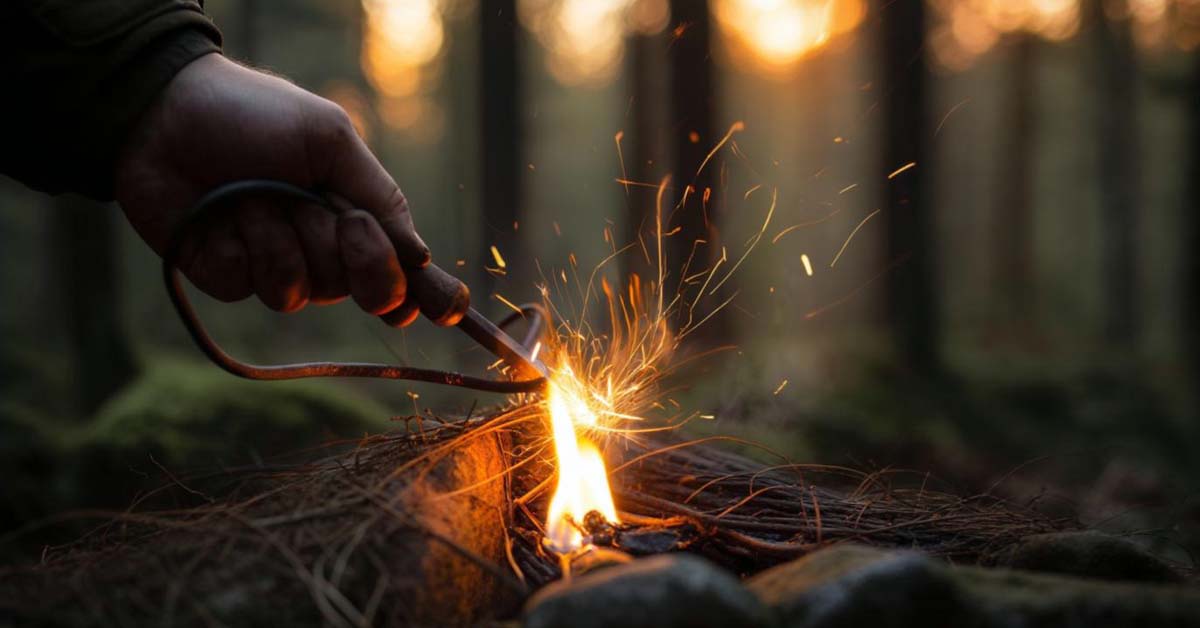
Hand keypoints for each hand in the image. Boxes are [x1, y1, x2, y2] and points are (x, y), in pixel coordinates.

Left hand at [116, 53, 457, 326]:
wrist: (167, 113)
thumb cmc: (255, 116)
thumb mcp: (331, 141)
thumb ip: (381, 198)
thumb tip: (422, 257)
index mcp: (355, 215)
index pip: (402, 270)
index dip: (426, 295)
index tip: (447, 310)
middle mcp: (323, 248)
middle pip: (366, 289)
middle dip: (354, 254)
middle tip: (336, 217)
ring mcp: (277, 265)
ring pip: (306, 292)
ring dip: (283, 238)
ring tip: (254, 195)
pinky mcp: (230, 278)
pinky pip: (255, 288)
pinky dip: (242, 246)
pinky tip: (221, 214)